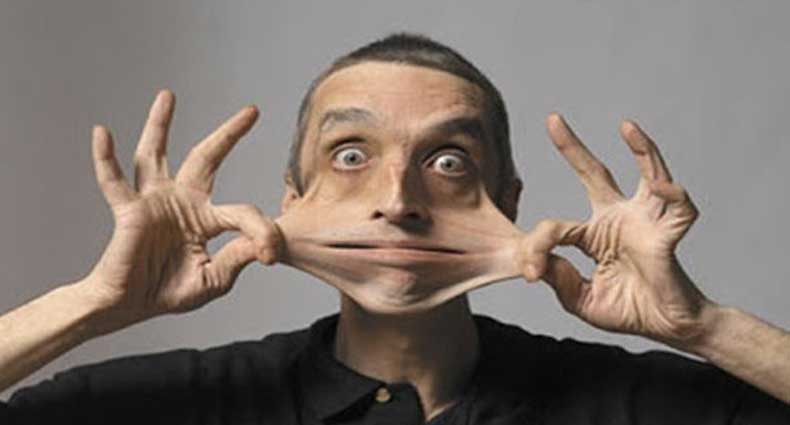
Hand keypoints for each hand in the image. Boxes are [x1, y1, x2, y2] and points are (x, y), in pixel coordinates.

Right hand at [79, 90, 282, 332]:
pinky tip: (102, 133)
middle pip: (207, 158)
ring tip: (168, 95)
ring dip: (160, 124)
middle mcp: (182, 202)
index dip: (261, 232)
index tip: (272, 255)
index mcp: (207, 219)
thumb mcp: (215, 279)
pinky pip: (114, 181)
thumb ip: (238, 257)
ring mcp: (154, 202)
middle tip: (251, 110)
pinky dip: (105, 158)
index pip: (243, 213)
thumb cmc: (168, 292)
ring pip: (156, 155)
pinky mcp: (130, 211)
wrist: (129, 307)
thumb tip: (266, 241)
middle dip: (228, 134)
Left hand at [524, 113, 712, 344]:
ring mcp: (645, 223)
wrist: (666, 327)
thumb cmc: (628, 310)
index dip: (538, 247)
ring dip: (643, 149)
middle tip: (553, 119)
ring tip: (627, 126)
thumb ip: (559, 281)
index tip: (529, 271)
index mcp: (594, 234)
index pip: (557, 227)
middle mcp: (619, 219)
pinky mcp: (667, 236)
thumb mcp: (581, 300)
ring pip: (648, 174)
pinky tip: (662, 184)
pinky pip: (678, 208)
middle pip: (595, 173)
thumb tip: (539, 261)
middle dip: (573, 147)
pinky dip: (673, 194)